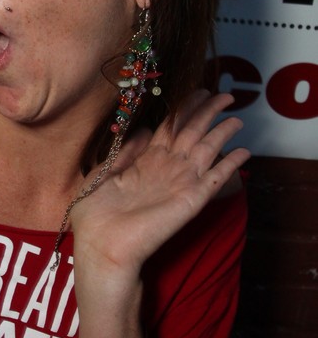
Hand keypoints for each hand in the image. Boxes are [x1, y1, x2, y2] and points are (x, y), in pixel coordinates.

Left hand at [69, 91, 249, 287]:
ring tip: (237, 117)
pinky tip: (243, 152)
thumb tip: (143, 129)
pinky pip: (215, 179)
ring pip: (207, 150)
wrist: (100, 245)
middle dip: (208, 113)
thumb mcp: (101, 173)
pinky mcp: (190, 200)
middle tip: (224, 95)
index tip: (198, 92)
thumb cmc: (94, 215)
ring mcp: (180, 183)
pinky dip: (230, 165)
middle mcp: (166, 169)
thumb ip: (123, 151)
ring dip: (223, 133)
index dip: (184, 110)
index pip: (170, 129)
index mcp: (144, 161)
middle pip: (192, 133)